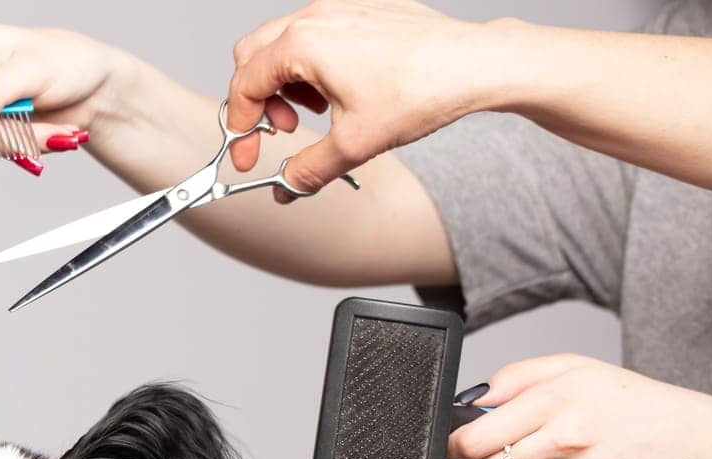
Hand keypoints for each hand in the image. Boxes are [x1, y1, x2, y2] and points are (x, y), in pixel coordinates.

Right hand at [225, 0, 498, 197]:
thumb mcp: (352, 145)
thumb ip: (306, 170)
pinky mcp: (360, 9)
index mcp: (302, 45)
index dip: (239, 127)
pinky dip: (311, 65)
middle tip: (283, 130)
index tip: (248, 154)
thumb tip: (284, 187)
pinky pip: (315, 34)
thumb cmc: (419, 91)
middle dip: (258, 99)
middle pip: (252, 56)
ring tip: (316, 112)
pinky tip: (339, 92)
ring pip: (282, 43)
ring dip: (285, 83)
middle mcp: (314, 17)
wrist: (472, 64)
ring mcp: (338, 8)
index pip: (244, 85)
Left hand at [446, 355, 711, 458]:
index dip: (455, 445)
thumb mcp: (571, 368)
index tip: (456, 443)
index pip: (474, 440)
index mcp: (554, 401)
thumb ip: (514, 378)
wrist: (683, 437)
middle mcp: (565, 440)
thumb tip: (469, 401)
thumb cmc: (623, 399)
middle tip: (496, 453)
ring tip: (551, 454)